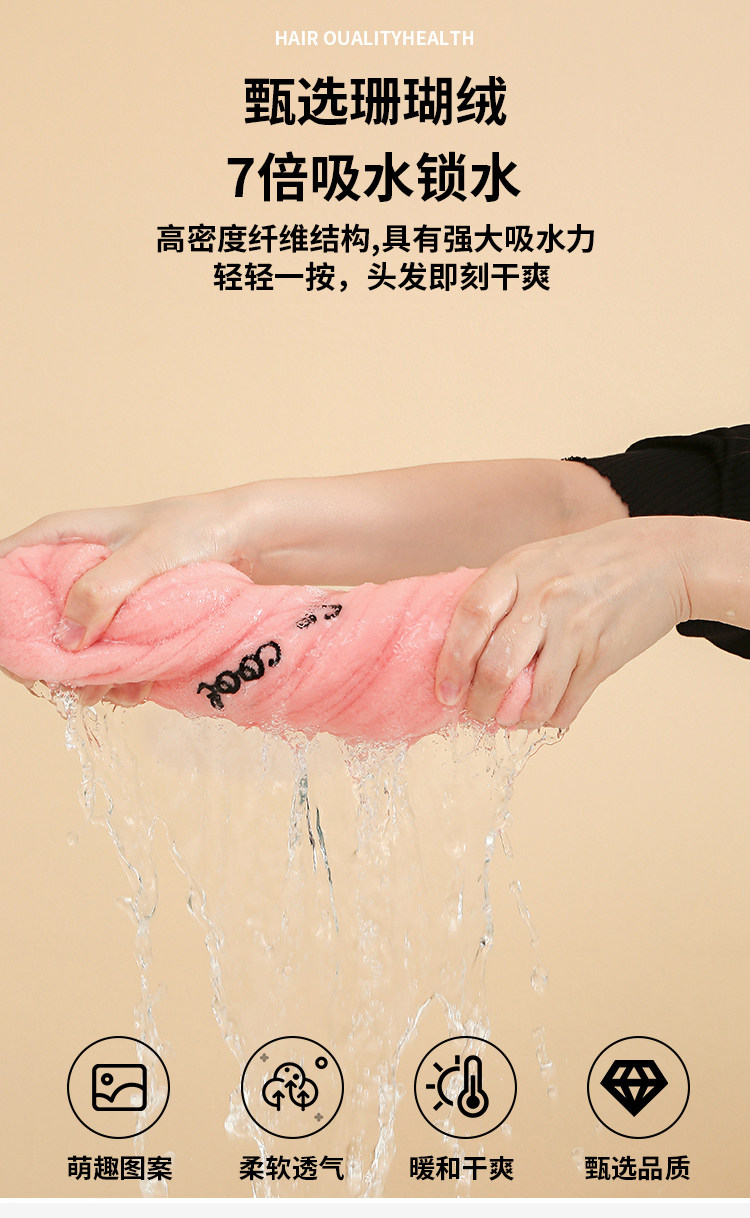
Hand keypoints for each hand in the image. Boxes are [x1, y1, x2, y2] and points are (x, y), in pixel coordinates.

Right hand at [0, 488, 253, 705]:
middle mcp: (71, 573)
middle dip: (48, 661)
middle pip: (31, 626)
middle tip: (75, 682)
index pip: (5, 573)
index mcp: (61, 538)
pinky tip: (141, 688)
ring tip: (119, 687)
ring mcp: (97, 605)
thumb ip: (102, 590)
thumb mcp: (146, 553)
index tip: (23, 649)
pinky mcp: (124, 630)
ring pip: (68, 654)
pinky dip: (119, 683)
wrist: (247, 542)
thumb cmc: (196, 529)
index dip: (5, 614)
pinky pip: (106, 666)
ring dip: (88, 681)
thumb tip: (66, 640)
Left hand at [434, 517, 691, 727]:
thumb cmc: (586, 563)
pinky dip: (549, 717)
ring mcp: (576, 626)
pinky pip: (566, 702)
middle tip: (475, 713)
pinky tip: (543, 713)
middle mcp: (545, 596)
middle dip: (479, 703)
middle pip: (496, 665)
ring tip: (509, 719)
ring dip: (514, 719)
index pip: (470, 616)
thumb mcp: (536, 559)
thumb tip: (455, 647)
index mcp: (518, 568)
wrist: (662, 559)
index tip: (443, 692)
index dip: (451, 660)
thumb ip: (500, 594)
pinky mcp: (603, 655)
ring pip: (532, 694)